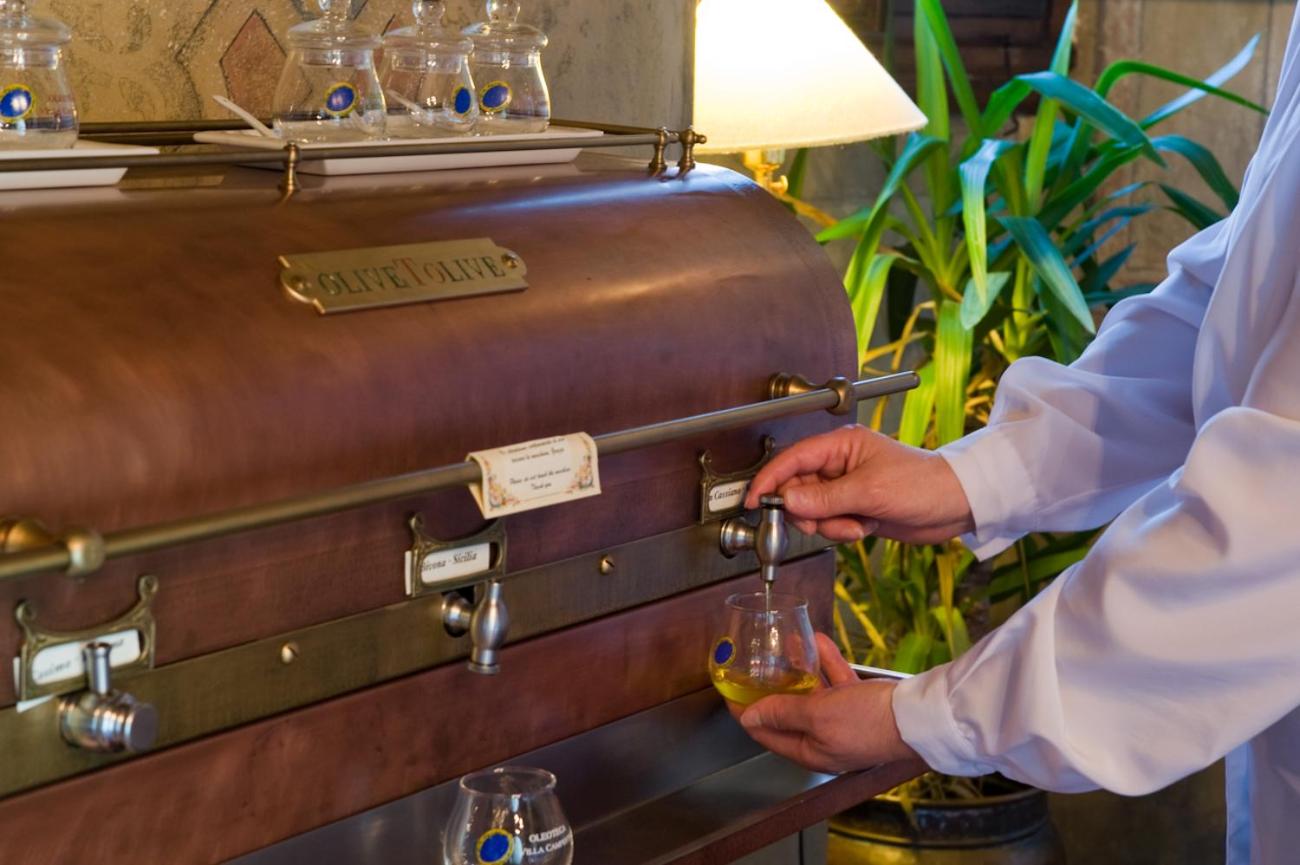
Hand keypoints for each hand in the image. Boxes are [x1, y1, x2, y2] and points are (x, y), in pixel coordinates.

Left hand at [730, 634, 920, 773]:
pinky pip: (836, 682)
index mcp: (811, 751)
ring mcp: (845, 722)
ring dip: (799, 669)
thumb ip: (782, 713)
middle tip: (755, 668)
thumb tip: (750, 718)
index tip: (730, 694)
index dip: (746, 714)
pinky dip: (826, 663)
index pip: (767, 735)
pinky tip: (817, 641)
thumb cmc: (867, 721)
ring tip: (784, 647)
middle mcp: (826, 740)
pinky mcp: (863, 704)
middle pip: (789, 714)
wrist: (919, 716)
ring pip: (814, 694)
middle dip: (773, 689)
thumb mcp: (817, 715)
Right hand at [744, 425, 974, 543]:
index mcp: (841, 445)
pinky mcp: (854, 507)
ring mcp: (845, 487)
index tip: (754, 499)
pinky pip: (830, 522)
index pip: (792, 458)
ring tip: (855, 523)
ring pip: (812, 510)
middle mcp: (839, 465)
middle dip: (807, 511)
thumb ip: (825, 498)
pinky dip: (842, 530)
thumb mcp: (870, 491)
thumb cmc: (923, 483)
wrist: (956, 504)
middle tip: (821, 521)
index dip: (770, 479)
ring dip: (829, 524)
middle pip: (797, 488)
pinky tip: (863, 526)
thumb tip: (787, 500)